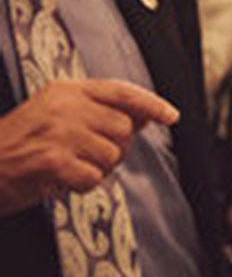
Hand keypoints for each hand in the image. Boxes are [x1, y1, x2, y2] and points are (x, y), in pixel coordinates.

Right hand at [0, 79, 179, 216]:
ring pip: (112, 156)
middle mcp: (64, 106)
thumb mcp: (53, 115)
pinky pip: (93, 178)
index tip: (171, 116)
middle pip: (124, 129)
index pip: (121, 92)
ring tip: (68, 169)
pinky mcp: (52, 160)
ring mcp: (59, 132)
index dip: (151, 105)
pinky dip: (82, 186)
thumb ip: (95, 112)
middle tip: (87, 159)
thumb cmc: (15, 146)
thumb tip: (142, 117)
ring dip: (96, 170)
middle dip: (115, 149)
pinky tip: (60, 182)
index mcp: (65, 90)